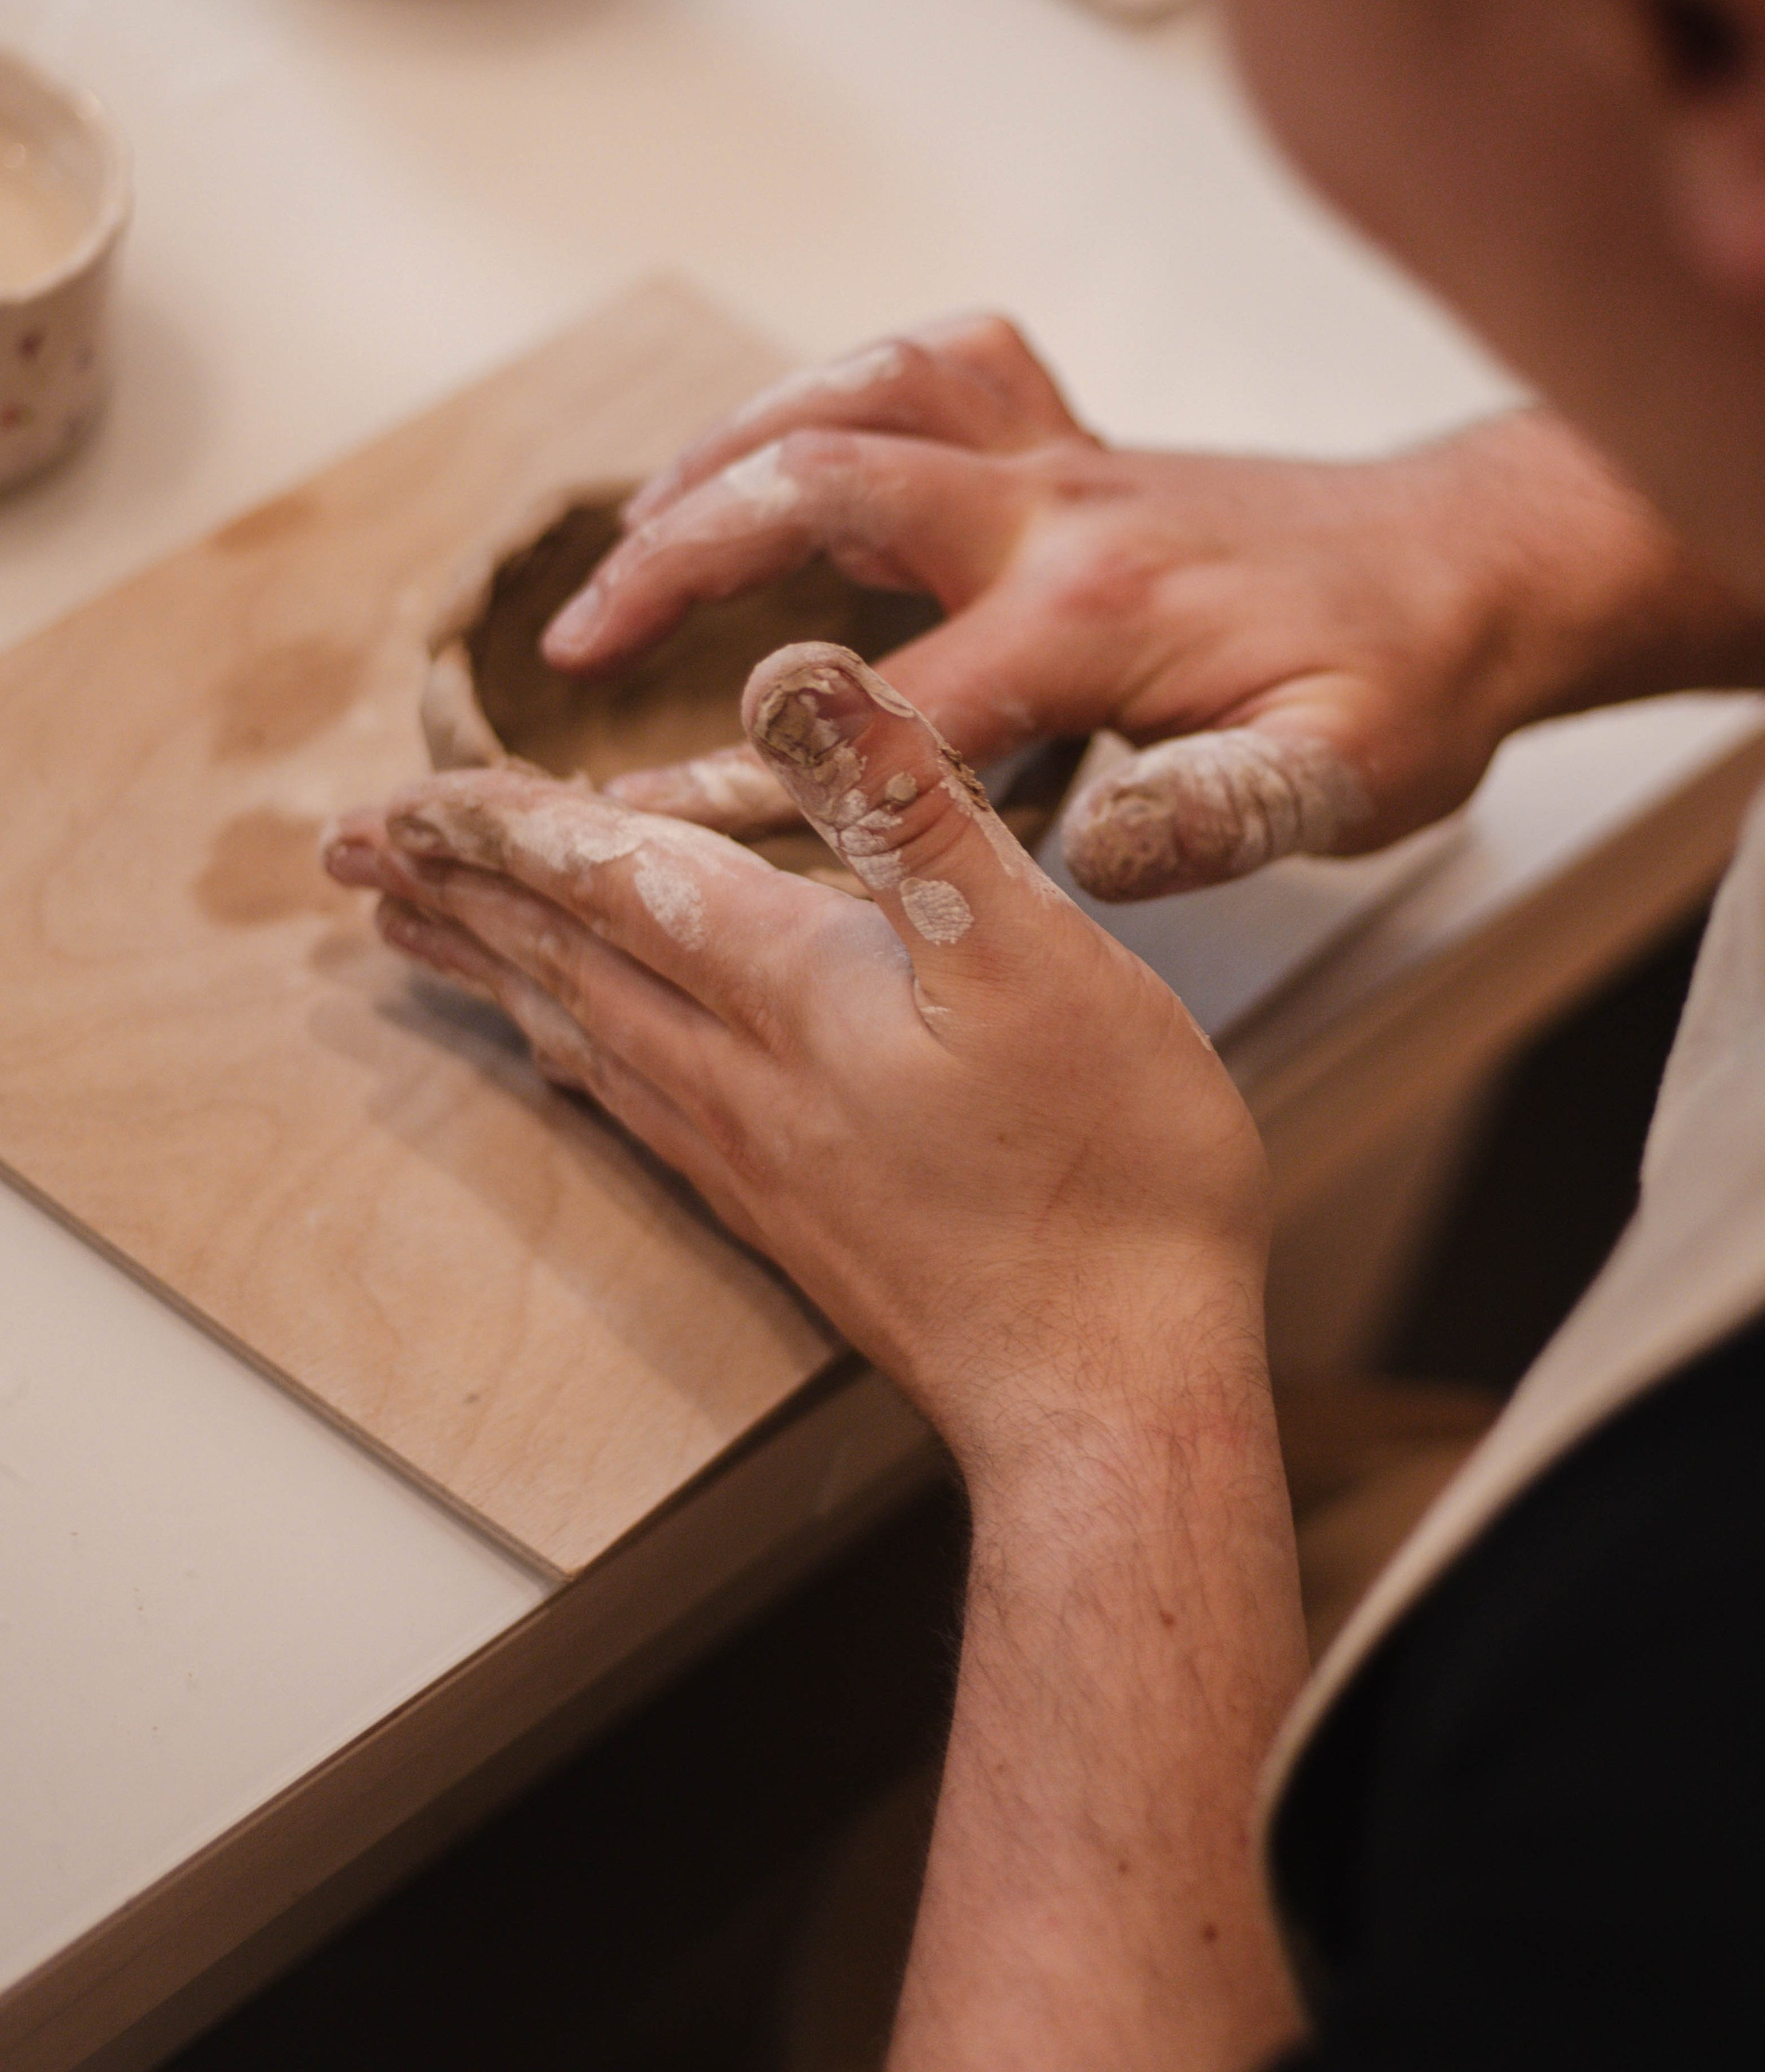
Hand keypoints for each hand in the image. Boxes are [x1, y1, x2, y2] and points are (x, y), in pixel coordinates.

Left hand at [325, 641, 1269, 1471]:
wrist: (1106, 1397)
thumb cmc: (1103, 1175)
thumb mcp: (1033, 952)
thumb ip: (909, 809)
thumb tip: (791, 673)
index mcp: (789, 991)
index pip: (606, 881)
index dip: (503, 826)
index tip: (401, 798)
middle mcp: (740, 1076)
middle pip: (562, 961)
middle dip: (456, 891)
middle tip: (352, 856)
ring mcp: (755, 1158)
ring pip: (584, 1037)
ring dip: (495, 970)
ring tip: (419, 934)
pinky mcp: (789, 1217)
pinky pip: (634, 1106)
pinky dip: (572, 1052)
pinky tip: (572, 1055)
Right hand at [535, 315, 1764, 899]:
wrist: (1488, 564)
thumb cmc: (1416, 680)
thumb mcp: (1351, 779)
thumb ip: (1224, 815)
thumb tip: (1094, 859)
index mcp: (1105, 610)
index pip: (890, 700)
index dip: (760, 769)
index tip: (649, 822)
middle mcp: (1063, 505)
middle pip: (822, 487)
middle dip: (676, 561)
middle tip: (573, 652)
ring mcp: (1066, 453)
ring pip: (859, 391)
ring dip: (727, 446)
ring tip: (627, 530)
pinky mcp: (1080, 436)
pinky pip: (939, 364)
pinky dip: (842, 385)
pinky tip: (788, 445)